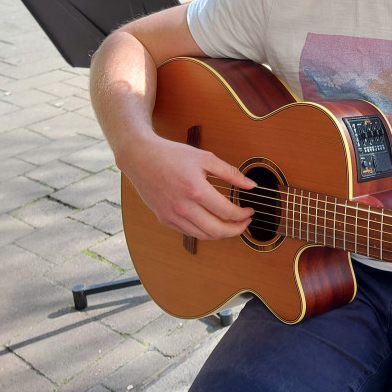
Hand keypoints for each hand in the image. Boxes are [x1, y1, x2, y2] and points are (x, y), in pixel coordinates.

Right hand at [121, 134, 256, 240]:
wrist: (141, 157)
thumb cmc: (172, 155)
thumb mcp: (205, 158)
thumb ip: (230, 173)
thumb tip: (251, 185)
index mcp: (196, 190)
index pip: (227, 212)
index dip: (243, 215)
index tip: (250, 211)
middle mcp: (183, 207)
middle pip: (217, 230)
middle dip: (236, 230)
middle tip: (245, 223)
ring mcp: (172, 215)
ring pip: (203, 235)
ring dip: (221, 234)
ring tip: (231, 225)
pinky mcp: (165, 219)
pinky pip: (189, 232)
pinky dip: (204, 232)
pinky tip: (212, 223)